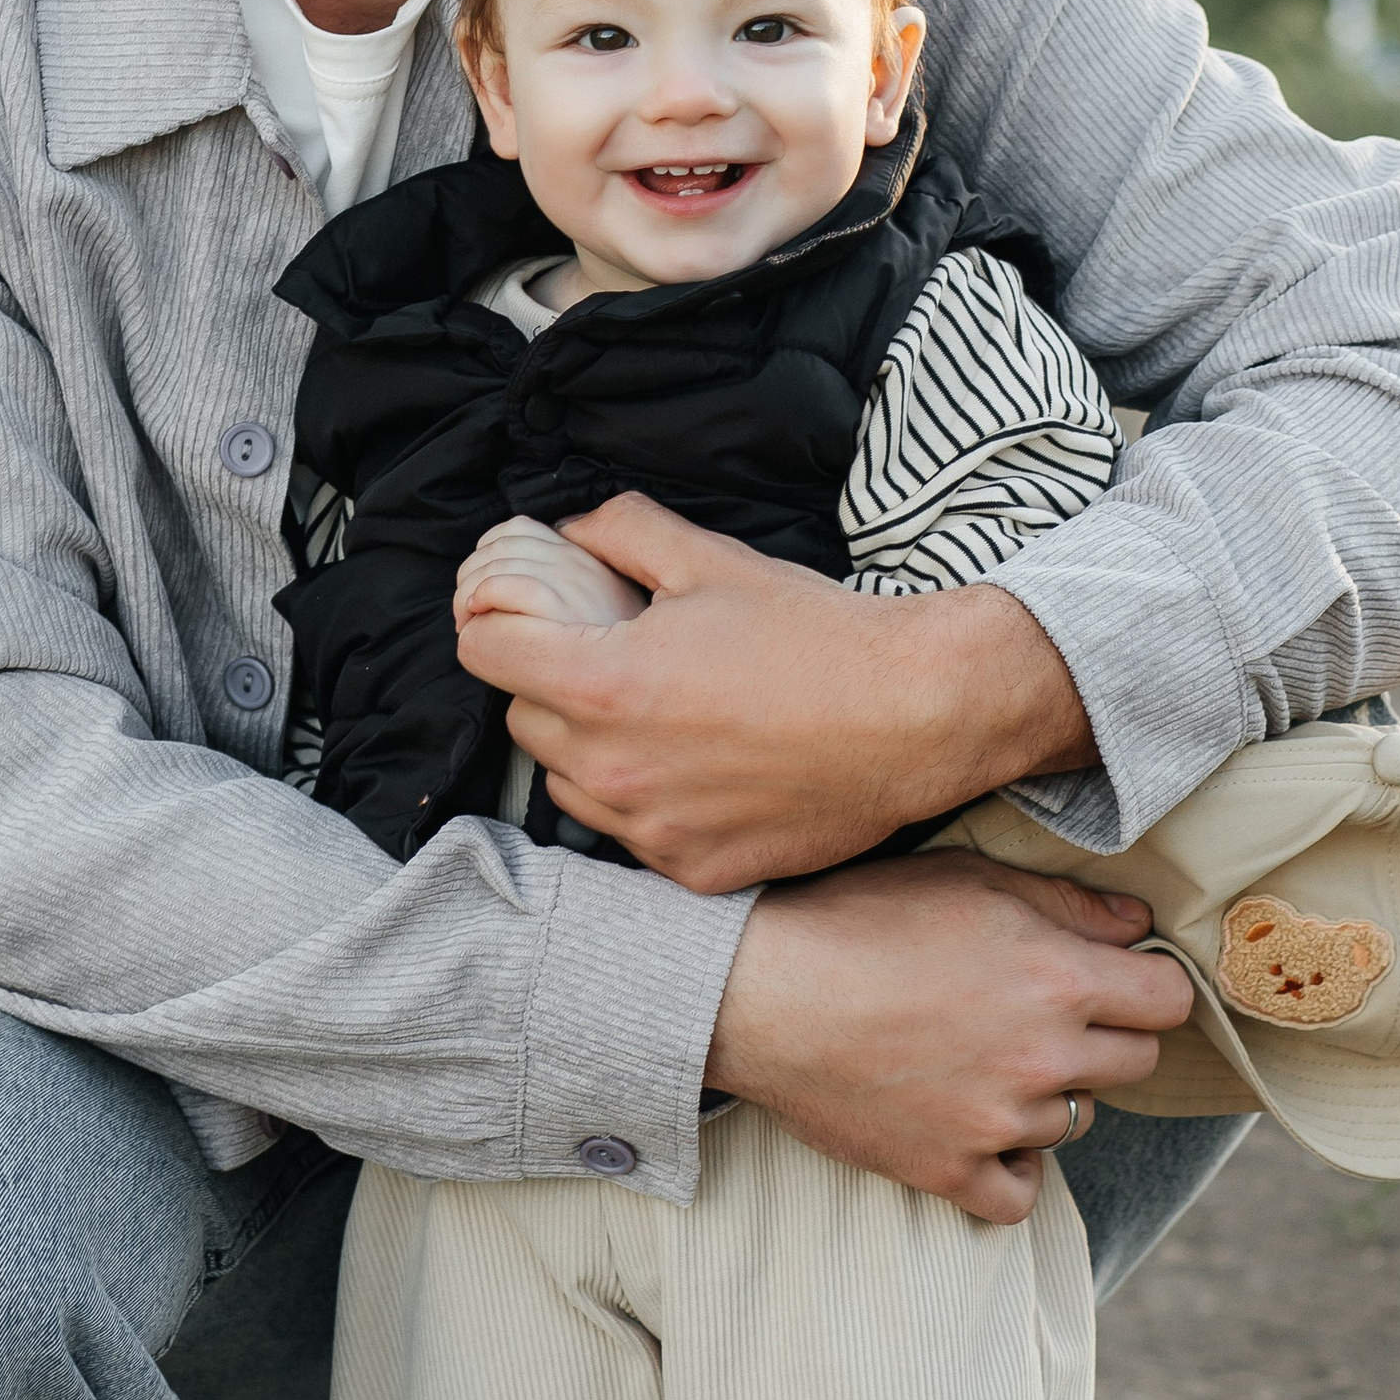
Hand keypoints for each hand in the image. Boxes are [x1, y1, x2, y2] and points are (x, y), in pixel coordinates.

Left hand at [451, 493, 1095, 889]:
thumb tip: (572, 528)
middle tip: (599, 655)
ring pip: (568, 786)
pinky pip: (630, 834)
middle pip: (523, 720)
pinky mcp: (695, 871)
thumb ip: (622, 531)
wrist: (915, 715)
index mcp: (605, 683)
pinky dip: (642, 800)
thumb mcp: (711, 560)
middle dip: (546, 681)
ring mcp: (652, 830)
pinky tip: (690, 766)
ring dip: (585, 748)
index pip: (484, 654)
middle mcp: (614, 769)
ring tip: (646, 715)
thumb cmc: (816, 635)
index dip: (492, 621)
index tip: (516, 614)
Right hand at [708, 850, 1185, 1221]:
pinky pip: (1019, 1194)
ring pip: (1073, 1121)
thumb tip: (1139, 926)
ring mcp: (999, 1122)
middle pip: (1134, 1063)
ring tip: (983, 1057)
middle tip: (1042, 1013)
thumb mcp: (968, 877)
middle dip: (1103, 1034)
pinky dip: (1010, 1166)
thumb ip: (1068, 903)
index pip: (1170, 1001)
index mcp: (1062, 980)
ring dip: (1046, 1093)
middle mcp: (1045, 1058)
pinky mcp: (948, 1171)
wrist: (760, 992)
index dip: (1148, 984)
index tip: (1117, 979)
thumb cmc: (860, 918)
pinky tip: (981, 1127)